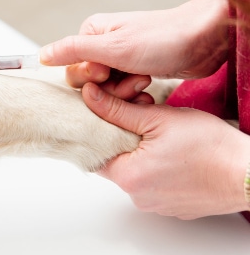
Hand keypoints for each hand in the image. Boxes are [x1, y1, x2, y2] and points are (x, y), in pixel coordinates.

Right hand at [40, 0, 228, 87]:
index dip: (90, 77)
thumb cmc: (162, 38)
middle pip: (90, 82)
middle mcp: (102, 45)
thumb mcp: (113, 47)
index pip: (72, 69)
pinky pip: (124, 91)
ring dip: (126, 91)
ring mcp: (120, 59)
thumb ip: (74, 51)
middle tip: (133, 77)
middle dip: (111, 87)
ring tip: (145, 80)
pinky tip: (148, 89)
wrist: (206, 39)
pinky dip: (135, 94)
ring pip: (108, 90)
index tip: (109, 71)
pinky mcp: (135, 70)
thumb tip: (41, 56)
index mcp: (91, 34)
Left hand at [82, 81, 249, 218]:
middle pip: (116, 162)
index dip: (101, 129)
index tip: (112, 113)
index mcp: (129, 177)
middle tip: (144, 115)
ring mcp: (158, 204)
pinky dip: (159, 165)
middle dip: (125, 136)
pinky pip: (156, 182)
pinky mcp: (174, 205)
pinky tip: (176, 151)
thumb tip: (89, 95)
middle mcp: (139, 197)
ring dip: (143, 150)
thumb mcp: (158, 118)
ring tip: (164, 132)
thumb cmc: (211, 147)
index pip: (95, 153)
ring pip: (137, 171)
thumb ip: (118, 109)